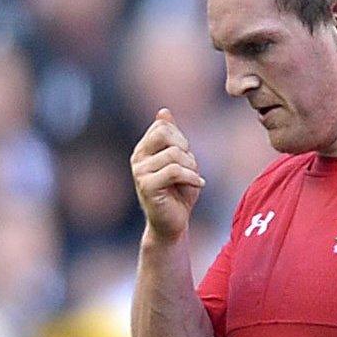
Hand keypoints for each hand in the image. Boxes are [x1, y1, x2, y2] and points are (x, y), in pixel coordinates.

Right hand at [131, 108, 204, 242]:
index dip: (180, 138)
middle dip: (185, 148)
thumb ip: (172, 137)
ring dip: (191, 166)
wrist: (172, 225)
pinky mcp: (147, 187)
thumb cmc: (178, 193)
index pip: (162, 126)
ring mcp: (140, 172)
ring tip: (193, 179)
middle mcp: (138, 158)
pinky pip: (174, 171)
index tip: (186, 156)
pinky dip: (192, 177)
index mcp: (143, 149)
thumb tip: (163, 111)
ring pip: (174, 154)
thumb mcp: (179, 160)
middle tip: (190, 166)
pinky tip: (198, 185)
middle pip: (164, 134)